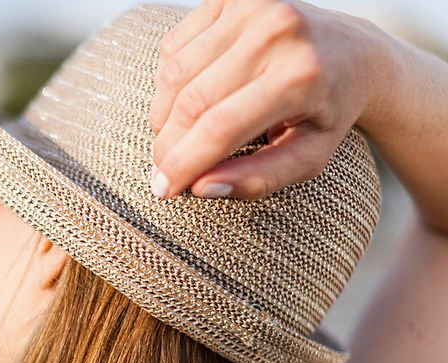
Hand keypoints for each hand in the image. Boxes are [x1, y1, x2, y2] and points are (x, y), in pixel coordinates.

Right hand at [148, 0, 384, 199]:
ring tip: (176, 138)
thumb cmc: (326, 113)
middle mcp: (277, 31)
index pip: (220, 128)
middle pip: (192, 102)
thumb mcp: (308, 158)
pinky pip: (173, 47)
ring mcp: (252, 5)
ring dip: (163, 116)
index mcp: (302, 76)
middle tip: (163, 171)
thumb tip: (200, 187)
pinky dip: (169, 83)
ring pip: (174, 76)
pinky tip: (186, 100)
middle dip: (168, 145)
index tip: (162, 191)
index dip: (183, 164)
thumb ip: (258, 179)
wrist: (353, 51)